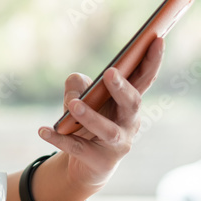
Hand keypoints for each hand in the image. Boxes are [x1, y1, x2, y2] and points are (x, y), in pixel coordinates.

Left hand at [37, 37, 164, 188]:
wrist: (83, 162)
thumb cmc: (85, 119)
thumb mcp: (79, 95)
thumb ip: (76, 86)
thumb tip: (76, 96)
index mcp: (129, 101)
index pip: (145, 78)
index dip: (152, 60)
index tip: (157, 38)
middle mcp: (130, 122)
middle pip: (132, 104)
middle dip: (122, 88)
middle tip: (110, 73)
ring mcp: (117, 144)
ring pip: (107, 130)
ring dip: (90, 117)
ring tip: (73, 105)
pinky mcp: (100, 161)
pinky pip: (78, 148)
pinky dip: (59, 139)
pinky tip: (43, 130)